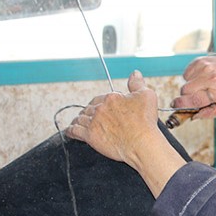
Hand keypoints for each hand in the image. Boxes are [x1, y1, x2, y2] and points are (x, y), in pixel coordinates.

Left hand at [66, 71, 186, 196]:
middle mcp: (100, 108)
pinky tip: (69, 130)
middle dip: (89, 111)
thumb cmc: (145, 121)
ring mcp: (94, 122)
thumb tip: (135, 73)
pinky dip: (70, 130)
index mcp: (111, 98)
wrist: (141, 142)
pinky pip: (74, 131)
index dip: (101, 102)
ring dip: (79, 119)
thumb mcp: (146, 96)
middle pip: (89, 108)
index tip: (103, 107)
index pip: (101, 98)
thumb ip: (137, 84)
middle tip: (90, 115)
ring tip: (78, 122)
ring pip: (80, 118)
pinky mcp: (90, 136)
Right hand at [171, 28, 215, 118]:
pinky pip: (186, 75)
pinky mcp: (199, 61)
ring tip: (202, 87)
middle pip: (185, 91)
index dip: (182, 106)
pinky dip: (191, 79)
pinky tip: (201, 79)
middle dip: (186, 98)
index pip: (195, 100)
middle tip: (194, 99)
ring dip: (190, 89)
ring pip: (185, 83)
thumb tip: (193, 116)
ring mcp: (205, 67)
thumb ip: (210, 113)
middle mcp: (212, 78)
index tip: (174, 107)